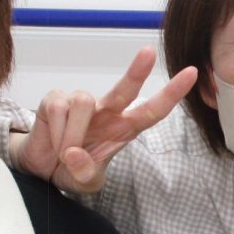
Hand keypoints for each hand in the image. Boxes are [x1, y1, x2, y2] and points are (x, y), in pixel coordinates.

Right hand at [11, 47, 196, 192]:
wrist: (41, 168)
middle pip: (125, 88)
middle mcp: (106, 111)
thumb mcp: (85, 181)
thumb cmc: (71, 169)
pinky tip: (54, 141)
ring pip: (84, 103)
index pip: (152, 110)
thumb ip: (85, 172)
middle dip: (137, 70)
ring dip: (73, 134)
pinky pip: (60, 108)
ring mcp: (81, 102)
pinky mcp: (56, 99)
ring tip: (65, 152)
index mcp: (123, 128)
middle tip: (149, 52)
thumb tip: (74, 154)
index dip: (171, 93)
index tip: (192, 73)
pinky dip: (57, 132)